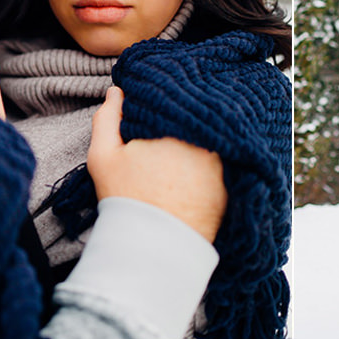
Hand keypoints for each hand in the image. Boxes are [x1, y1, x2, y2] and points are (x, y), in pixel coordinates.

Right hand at [88, 87, 226, 242]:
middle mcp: (207, 140)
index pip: (178, 98)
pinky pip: (228, 161)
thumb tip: (117, 91)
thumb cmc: (126, 199)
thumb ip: (107, 118)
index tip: (157, 108)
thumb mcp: (104, 156)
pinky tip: (198, 167)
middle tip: (170, 128)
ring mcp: (225, 162)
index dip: (166, 99)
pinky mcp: (234, 182)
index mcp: (177, 126)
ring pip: (215, 136)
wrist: (154, 247)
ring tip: (185, 147)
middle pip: (200, 116)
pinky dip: (218, 158)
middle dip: (188, 117)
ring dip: (206, 135)